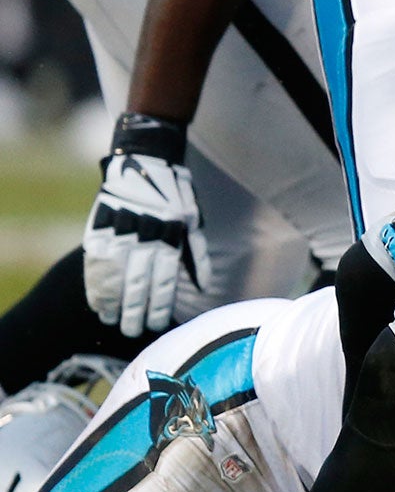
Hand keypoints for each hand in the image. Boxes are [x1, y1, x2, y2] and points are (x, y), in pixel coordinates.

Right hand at [82, 115, 210, 336]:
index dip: (159, 306)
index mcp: (169, 237)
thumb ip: (196, 255)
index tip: (155, 326)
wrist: (146, 159)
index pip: (163, 281)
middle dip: (134, 311)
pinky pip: (95, 262)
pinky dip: (94, 283)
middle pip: (137, 284)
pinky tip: (96, 300)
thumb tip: (203, 287)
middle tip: (131, 331)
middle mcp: (144, 238)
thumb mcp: (192, 221)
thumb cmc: (175, 194)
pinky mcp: (99, 226)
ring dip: (111, 302)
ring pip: (113, 276)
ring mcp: (119, 233)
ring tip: (111, 321)